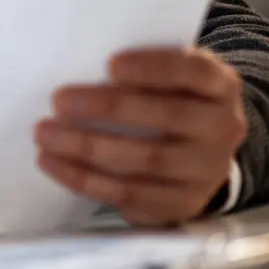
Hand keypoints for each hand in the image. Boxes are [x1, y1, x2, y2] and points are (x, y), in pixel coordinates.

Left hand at [35, 47, 247, 225]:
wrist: (195, 154)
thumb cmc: (165, 101)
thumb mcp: (166, 81)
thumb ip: (135, 74)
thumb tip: (76, 66)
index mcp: (220, 87)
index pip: (195, 72)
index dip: (154, 68)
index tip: (110, 64)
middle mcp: (223, 128)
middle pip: (168, 116)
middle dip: (109, 108)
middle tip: (59, 100)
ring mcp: (208, 170)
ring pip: (146, 159)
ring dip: (88, 147)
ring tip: (45, 134)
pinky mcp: (182, 203)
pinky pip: (129, 193)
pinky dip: (85, 179)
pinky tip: (52, 162)